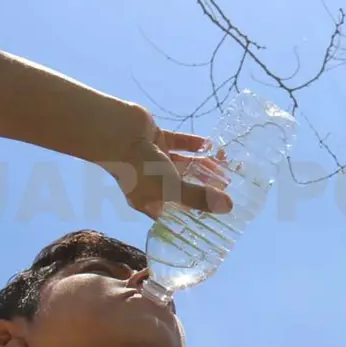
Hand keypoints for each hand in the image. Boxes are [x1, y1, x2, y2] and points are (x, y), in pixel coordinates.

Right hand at [112, 124, 233, 219]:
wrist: (117, 133)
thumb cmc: (139, 169)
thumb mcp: (170, 188)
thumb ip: (198, 196)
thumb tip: (228, 207)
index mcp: (149, 200)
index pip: (176, 212)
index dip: (195, 214)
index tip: (216, 214)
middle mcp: (151, 182)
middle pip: (183, 187)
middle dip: (204, 188)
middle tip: (228, 188)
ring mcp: (154, 160)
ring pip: (183, 165)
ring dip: (202, 165)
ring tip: (225, 167)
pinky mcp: (157, 139)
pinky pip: (179, 143)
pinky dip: (194, 144)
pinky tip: (210, 145)